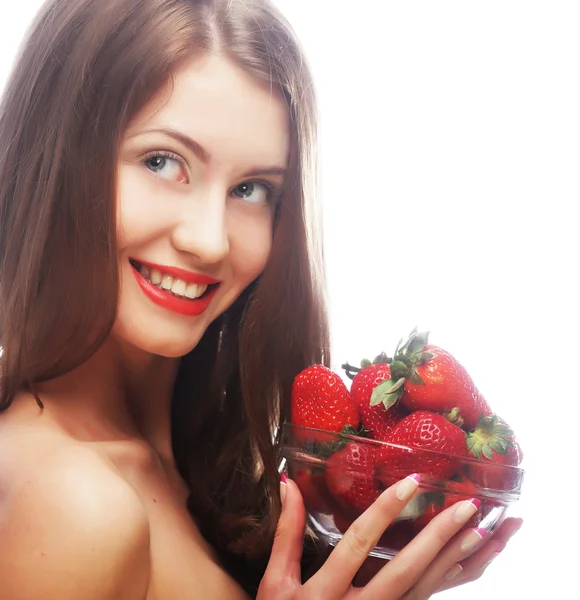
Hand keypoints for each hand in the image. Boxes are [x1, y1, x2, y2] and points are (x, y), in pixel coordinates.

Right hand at [258, 474, 519, 598]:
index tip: (412, 482)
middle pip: (406, 570)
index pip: (359, 543)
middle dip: (439, 536)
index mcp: (325, 592)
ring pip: (426, 590)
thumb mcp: (276, 581)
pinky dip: (452, 580)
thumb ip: (287, 533)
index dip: (386, 511)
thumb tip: (288, 483)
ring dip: (457, 560)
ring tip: (485, 530)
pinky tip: (469, 560)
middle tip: (468, 505)